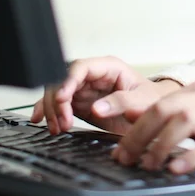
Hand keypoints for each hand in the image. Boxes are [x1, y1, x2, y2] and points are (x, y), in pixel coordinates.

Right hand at [30, 56, 180, 135]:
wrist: (154, 115)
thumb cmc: (151, 101)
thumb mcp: (143, 101)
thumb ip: (122, 103)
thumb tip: (97, 108)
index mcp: (109, 67)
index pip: (81, 67)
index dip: (67, 81)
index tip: (62, 99)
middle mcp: (93, 76)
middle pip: (63, 80)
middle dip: (57, 101)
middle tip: (62, 122)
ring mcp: (84, 89)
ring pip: (57, 92)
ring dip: (52, 109)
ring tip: (58, 128)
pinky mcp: (80, 103)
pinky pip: (58, 104)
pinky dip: (47, 111)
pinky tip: (39, 119)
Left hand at [112, 80, 194, 173]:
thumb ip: (172, 119)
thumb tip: (132, 122)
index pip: (157, 100)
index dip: (130, 116)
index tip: (108, 131)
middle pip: (167, 109)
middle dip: (140, 133)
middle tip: (125, 156)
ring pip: (186, 122)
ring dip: (162, 145)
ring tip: (149, 164)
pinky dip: (191, 156)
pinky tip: (177, 168)